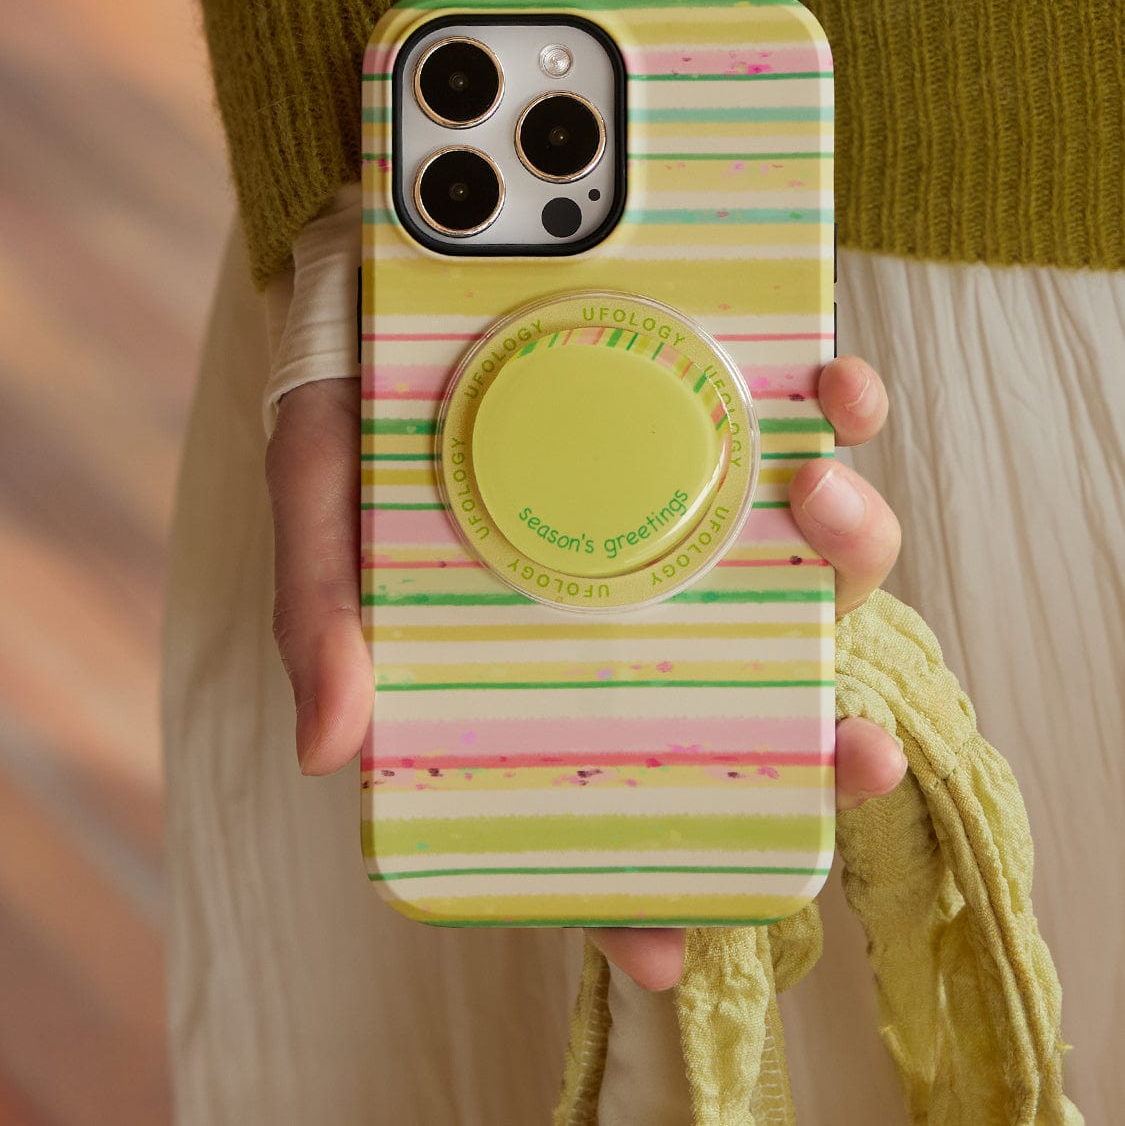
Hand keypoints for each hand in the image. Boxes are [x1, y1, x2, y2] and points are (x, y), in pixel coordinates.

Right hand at [265, 359, 906, 985]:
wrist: (389, 259)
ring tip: (819, 501)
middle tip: (852, 754)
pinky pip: (805, 420)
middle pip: (750, 687)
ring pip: (806, 561)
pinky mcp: (719, 399)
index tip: (676, 945)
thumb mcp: (323, 504)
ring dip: (849, 547)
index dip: (642, 880)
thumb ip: (321, 614)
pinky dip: (835, 410)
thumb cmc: (355, 407)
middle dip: (820, 737)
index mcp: (544, 640)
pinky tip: (831, 392)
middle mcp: (636, 581)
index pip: (604, 780)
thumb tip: (325, 750)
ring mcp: (690, 493)